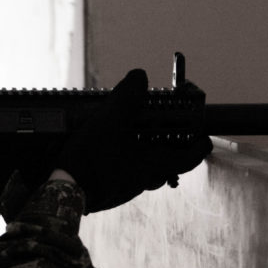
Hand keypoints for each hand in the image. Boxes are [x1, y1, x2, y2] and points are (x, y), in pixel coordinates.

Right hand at [55, 69, 212, 212]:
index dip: (200, 146)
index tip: (204, 138)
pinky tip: (108, 149)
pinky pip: (125, 175)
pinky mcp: (108, 191)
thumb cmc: (92, 157)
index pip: (189, 158)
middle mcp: (144, 180)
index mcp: (154, 165)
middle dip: (170, 146)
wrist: (63, 191)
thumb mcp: (111, 118)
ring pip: (146, 171)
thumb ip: (129, 95)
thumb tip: (139, 76)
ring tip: (132, 135)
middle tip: (166, 130)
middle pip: (168, 164)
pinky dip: (125, 161)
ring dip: (145, 154)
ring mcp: (126, 188)